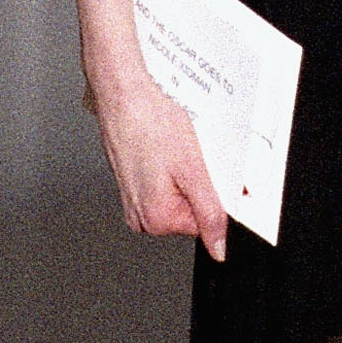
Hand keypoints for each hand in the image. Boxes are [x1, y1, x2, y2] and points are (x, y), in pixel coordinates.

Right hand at [82, 65, 227, 259]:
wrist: (123, 93)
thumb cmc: (150, 122)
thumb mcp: (192, 169)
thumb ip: (209, 213)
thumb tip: (219, 248)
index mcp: (156, 219)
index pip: (206, 222)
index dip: (217, 195)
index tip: (215, 173)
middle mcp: (140, 216)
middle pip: (190, 209)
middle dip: (199, 183)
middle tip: (191, 155)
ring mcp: (133, 199)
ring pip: (177, 193)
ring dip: (185, 172)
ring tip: (175, 148)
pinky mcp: (131, 182)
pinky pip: (163, 182)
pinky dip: (172, 166)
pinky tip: (166, 146)